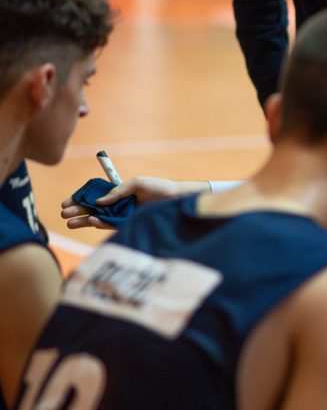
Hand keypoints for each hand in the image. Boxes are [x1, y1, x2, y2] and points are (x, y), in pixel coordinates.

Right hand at [59, 176, 205, 229]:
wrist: (178, 201)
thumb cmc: (160, 189)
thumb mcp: (137, 183)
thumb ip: (118, 191)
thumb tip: (99, 202)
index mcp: (119, 194)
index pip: (95, 197)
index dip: (80, 200)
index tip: (66, 202)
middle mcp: (119, 206)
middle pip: (93, 210)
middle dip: (78, 211)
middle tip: (63, 213)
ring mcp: (124, 217)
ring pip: (100, 219)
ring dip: (85, 220)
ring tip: (70, 221)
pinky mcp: (130, 226)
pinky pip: (112, 226)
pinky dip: (101, 224)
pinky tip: (91, 221)